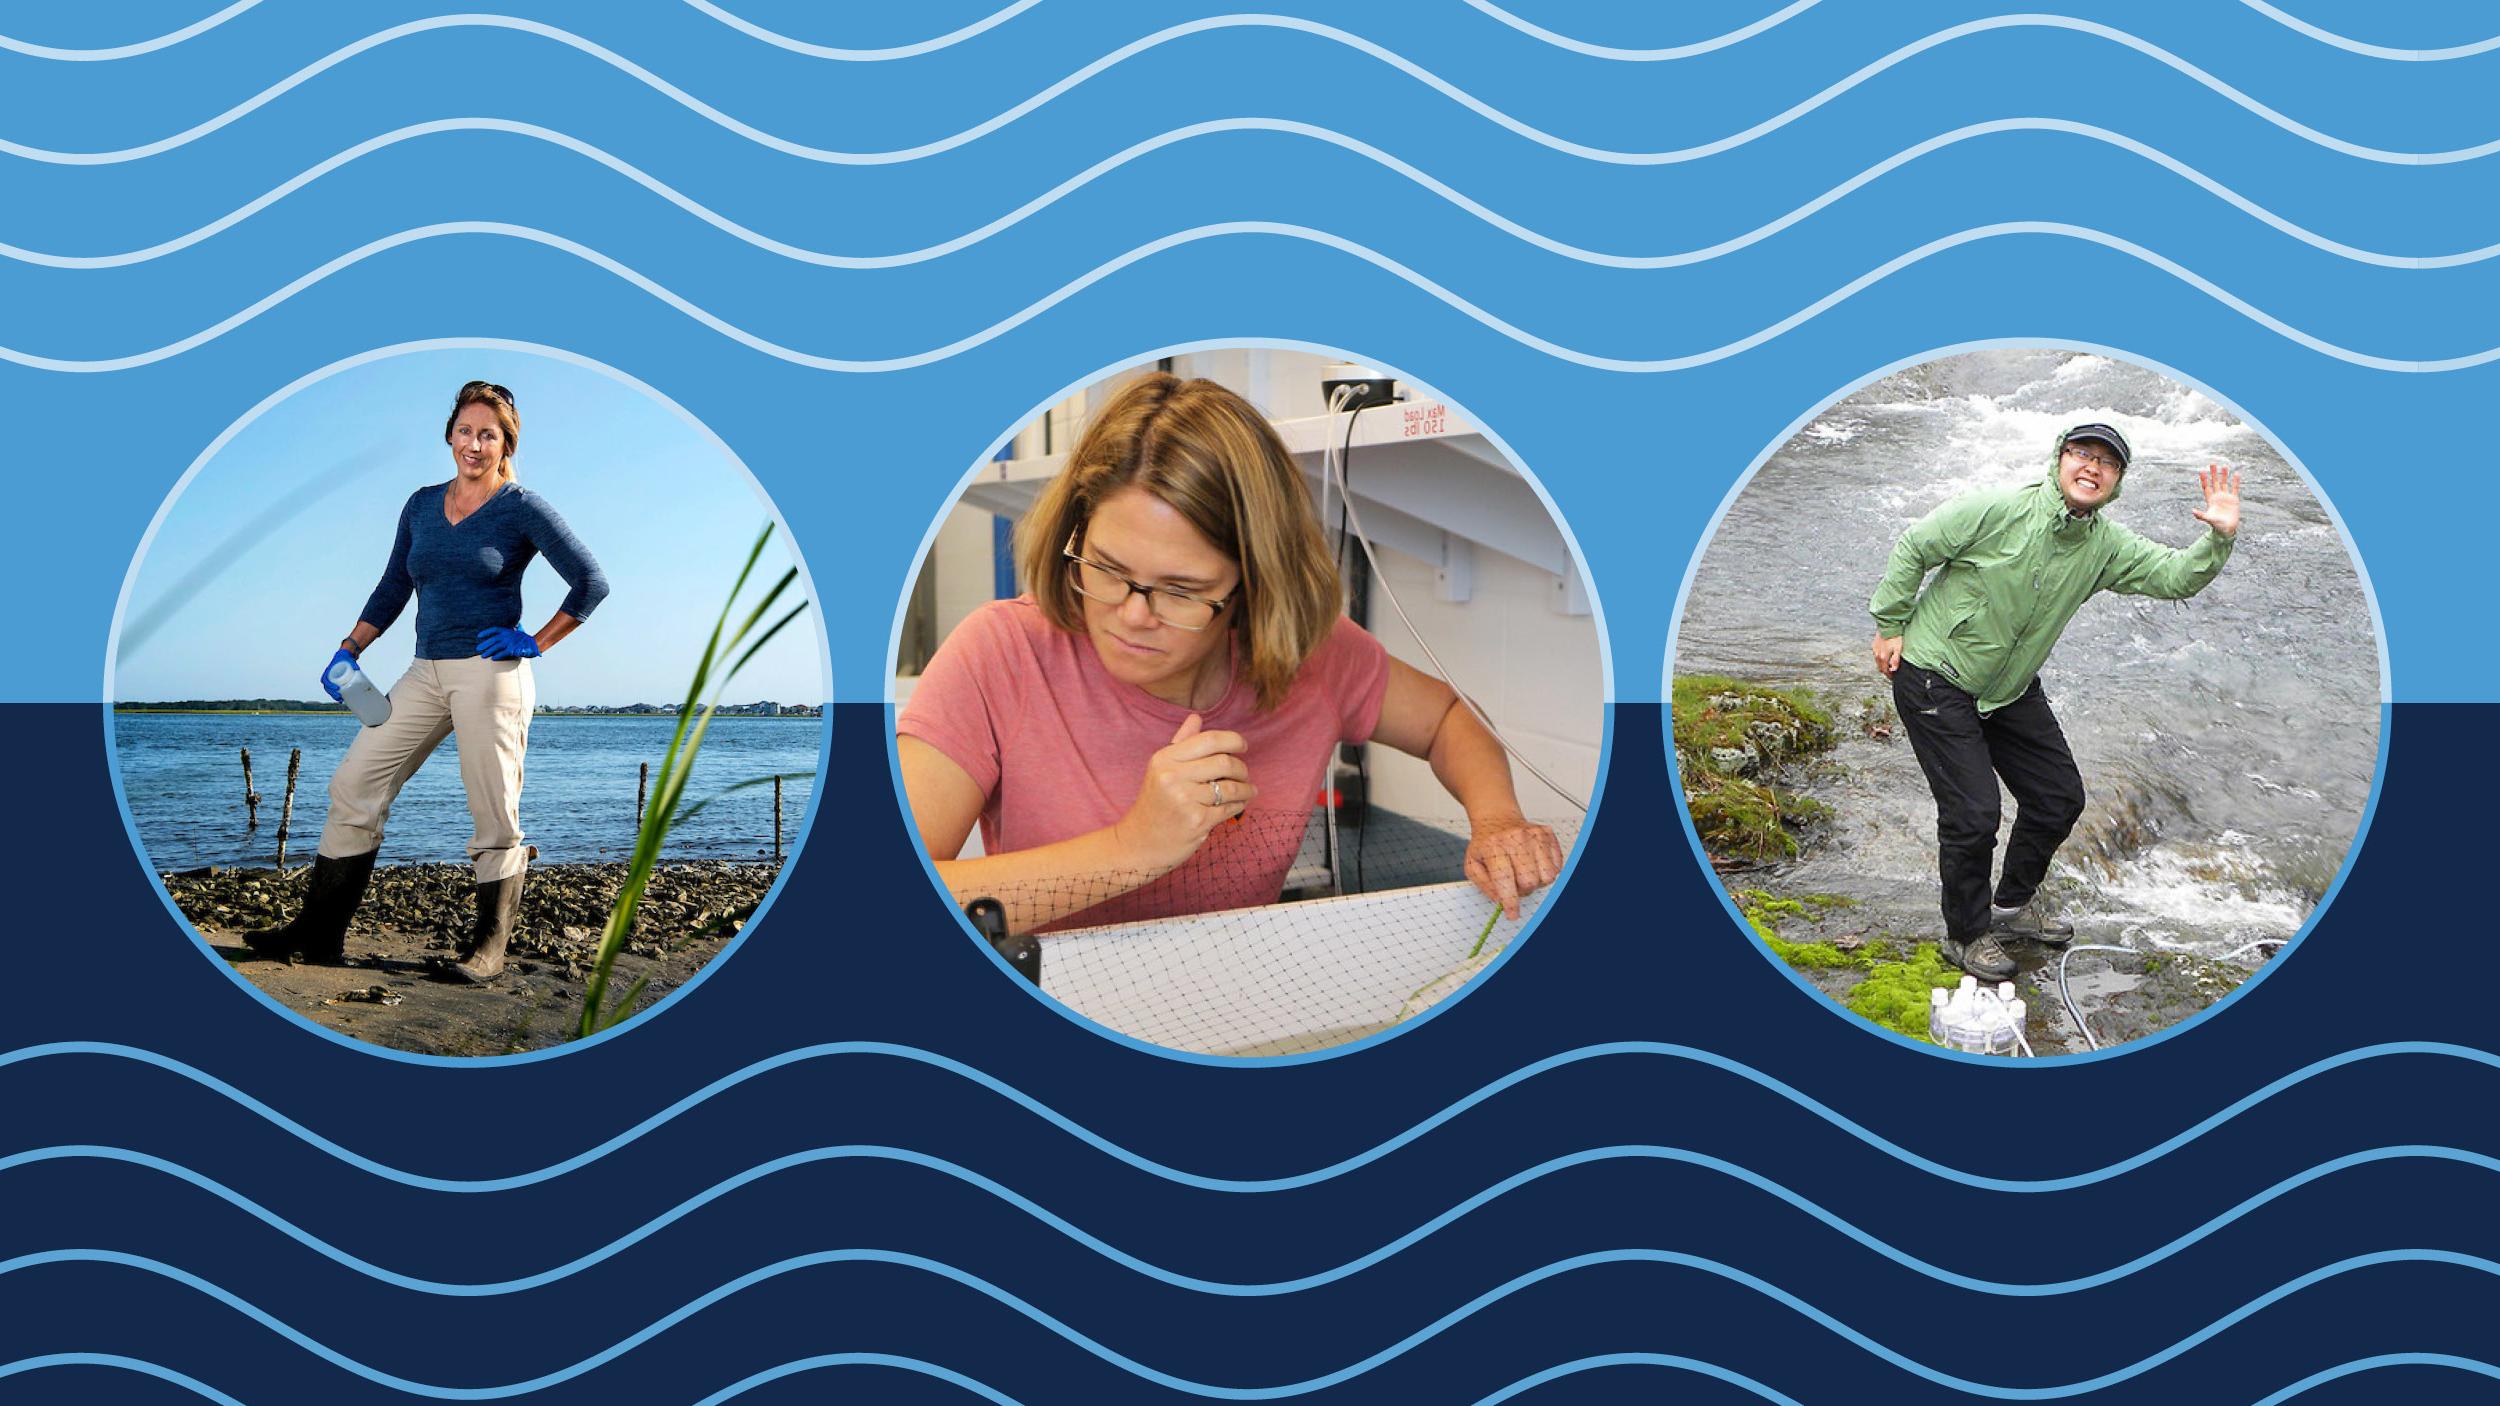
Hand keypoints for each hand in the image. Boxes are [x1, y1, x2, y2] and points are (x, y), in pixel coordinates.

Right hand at [322, 647, 356, 700]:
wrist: (346, 656)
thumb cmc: (345, 658)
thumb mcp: (348, 659)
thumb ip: (352, 663)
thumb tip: (357, 669)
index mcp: (328, 671)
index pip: (325, 680)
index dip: (329, 686)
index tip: (337, 689)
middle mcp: (329, 676)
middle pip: (327, 687)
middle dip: (332, 694)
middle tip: (340, 697)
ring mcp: (332, 679)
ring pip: (330, 690)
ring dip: (334, 696)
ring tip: (340, 700)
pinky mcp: (337, 681)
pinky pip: (334, 689)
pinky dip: (336, 694)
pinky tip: (341, 699)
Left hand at [475, 626, 540, 659]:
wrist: (535, 644)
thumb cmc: (527, 639)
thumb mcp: (521, 632)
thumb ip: (517, 628)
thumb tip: (518, 625)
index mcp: (508, 631)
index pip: (494, 629)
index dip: (486, 632)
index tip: (479, 636)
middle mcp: (507, 636)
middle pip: (493, 639)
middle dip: (485, 644)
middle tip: (478, 649)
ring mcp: (509, 643)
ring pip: (496, 647)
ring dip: (489, 651)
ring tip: (483, 656)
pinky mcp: (512, 650)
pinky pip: (502, 653)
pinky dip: (497, 656)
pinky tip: (493, 659)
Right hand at [1112, 713, 1254, 871]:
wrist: (1140, 842)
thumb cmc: (1155, 803)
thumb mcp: (1161, 769)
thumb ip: (1181, 742)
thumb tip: (1196, 717)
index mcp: (1165, 759)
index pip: (1209, 740)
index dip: (1233, 739)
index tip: (1243, 745)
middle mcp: (1172, 776)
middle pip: (1224, 762)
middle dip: (1241, 768)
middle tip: (1244, 774)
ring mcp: (1184, 800)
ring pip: (1230, 787)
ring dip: (1246, 788)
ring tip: (1248, 790)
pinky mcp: (1196, 821)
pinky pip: (1229, 807)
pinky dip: (1239, 805)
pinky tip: (1239, 804)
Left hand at [1464, 812, 1563, 919]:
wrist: (1497, 818)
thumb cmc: (1486, 844)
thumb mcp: (1473, 865)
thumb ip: (1485, 886)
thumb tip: (1501, 901)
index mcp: (1493, 846)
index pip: (1505, 879)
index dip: (1510, 901)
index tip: (1513, 914)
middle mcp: (1516, 838)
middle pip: (1529, 882)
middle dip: (1523, 890)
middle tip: (1514, 882)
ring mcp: (1534, 835)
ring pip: (1547, 876)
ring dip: (1537, 881)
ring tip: (1524, 872)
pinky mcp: (1547, 834)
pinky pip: (1556, 866)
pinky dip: (1546, 870)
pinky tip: (1534, 862)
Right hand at [1872, 634, 1903, 676]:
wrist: (1888, 626)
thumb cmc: (1895, 637)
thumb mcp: (1898, 650)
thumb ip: (1895, 660)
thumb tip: (1893, 670)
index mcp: (1883, 657)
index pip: (1884, 671)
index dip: (1889, 675)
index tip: (1893, 677)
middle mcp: (1877, 655)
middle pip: (1880, 667)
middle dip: (1885, 671)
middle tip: (1890, 672)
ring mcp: (1874, 650)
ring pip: (1877, 661)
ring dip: (1882, 664)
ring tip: (1888, 664)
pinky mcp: (1874, 645)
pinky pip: (1876, 655)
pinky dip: (1880, 658)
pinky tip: (1884, 655)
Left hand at [2190, 462, 2241, 537]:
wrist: (2227, 529)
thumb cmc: (2216, 525)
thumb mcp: (2208, 519)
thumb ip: (2201, 515)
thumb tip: (2193, 511)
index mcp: (2210, 500)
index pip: (2206, 487)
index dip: (2204, 479)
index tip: (2202, 471)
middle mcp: (2217, 497)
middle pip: (2215, 482)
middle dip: (2213, 473)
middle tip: (2212, 463)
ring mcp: (2226, 497)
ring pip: (2224, 483)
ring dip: (2224, 475)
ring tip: (2224, 466)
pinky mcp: (2234, 499)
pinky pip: (2235, 488)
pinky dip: (2235, 481)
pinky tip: (2236, 474)